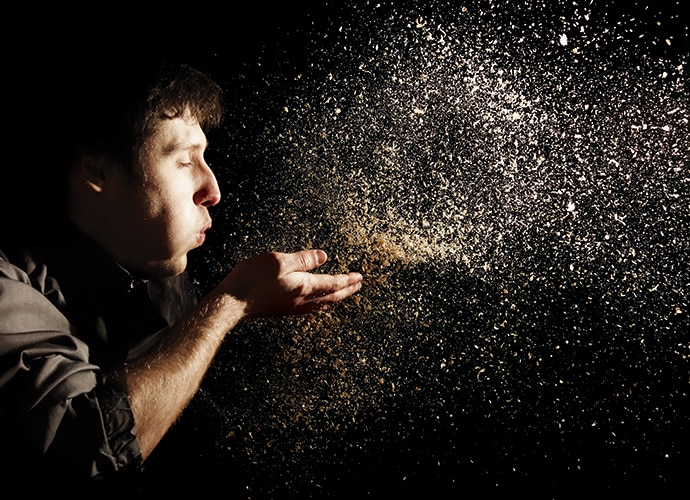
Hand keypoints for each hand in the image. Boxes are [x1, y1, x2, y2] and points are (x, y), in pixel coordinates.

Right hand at [221, 249, 361, 316]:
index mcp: (305, 287)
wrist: (232, 303)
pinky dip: (322, 303)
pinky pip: (311, 308)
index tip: (360, 277)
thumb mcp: (279, 261)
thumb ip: (303, 259)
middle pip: (332, 297)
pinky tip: (317, 303)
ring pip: (323, 304)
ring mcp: (293, 308)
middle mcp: (302, 301)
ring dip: (336, 298)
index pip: (334, 284)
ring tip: (343, 293)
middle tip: (358, 285)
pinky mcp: (283, 309)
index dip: (348, 280)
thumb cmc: (253, 279)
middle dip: (347, 290)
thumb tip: (323, 257)